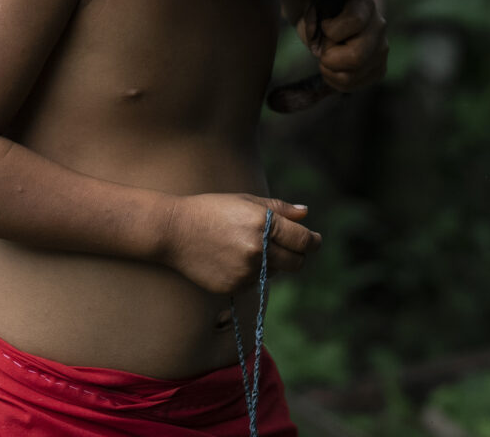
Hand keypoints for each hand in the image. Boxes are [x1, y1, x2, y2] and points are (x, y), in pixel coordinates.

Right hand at [160, 195, 319, 295]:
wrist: (174, 231)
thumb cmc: (211, 210)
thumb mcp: (245, 201)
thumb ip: (279, 209)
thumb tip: (306, 213)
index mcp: (263, 223)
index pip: (303, 240)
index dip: (313, 241)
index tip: (314, 240)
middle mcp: (258, 249)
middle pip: (297, 262)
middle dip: (298, 255)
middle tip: (292, 247)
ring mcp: (246, 271)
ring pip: (276, 272)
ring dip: (272, 262)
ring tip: (248, 246)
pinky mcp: (234, 287)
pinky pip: (255, 282)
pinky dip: (252, 273)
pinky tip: (232, 258)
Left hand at [298, 0, 387, 92]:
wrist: (341, 22)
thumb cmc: (326, 14)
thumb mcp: (315, 8)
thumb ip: (312, 19)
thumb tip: (316, 44)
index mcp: (365, 6)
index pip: (354, 22)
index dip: (331, 29)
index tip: (324, 26)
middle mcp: (379, 29)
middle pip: (356, 57)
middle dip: (330, 57)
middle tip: (324, 50)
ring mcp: (382, 51)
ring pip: (349, 77)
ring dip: (329, 70)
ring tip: (328, 57)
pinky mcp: (378, 71)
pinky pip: (349, 86)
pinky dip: (333, 80)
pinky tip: (333, 66)